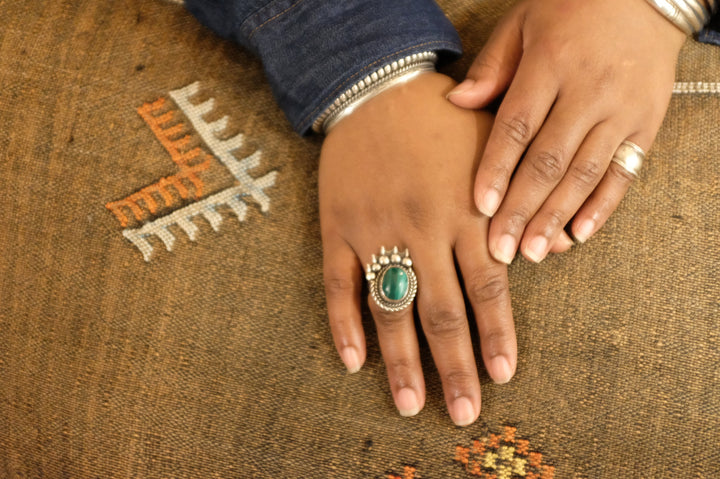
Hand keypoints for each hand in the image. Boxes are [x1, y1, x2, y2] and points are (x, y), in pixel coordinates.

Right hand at [320, 73, 514, 425]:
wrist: (379, 88)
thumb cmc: (442, 121)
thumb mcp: (492, 151)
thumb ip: (519, 202)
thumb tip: (551, 252)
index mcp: (466, 212)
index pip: (488, 289)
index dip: (495, 336)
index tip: (501, 377)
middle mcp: (424, 228)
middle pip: (442, 312)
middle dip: (454, 368)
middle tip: (462, 413)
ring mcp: (377, 229)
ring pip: (392, 307)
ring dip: (402, 362)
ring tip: (410, 403)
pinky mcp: (337, 226)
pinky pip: (337, 284)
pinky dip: (344, 324)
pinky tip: (353, 361)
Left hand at [447, 0, 685, 262]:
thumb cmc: (572, 8)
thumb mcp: (524, 22)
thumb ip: (492, 66)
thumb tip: (456, 103)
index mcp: (551, 63)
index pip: (517, 126)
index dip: (497, 170)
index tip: (479, 208)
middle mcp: (588, 90)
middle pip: (549, 160)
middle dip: (522, 210)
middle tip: (501, 249)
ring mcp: (622, 110)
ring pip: (585, 173)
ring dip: (557, 217)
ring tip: (533, 251)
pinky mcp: (646, 125)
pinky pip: (624, 173)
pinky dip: (602, 206)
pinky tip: (578, 234)